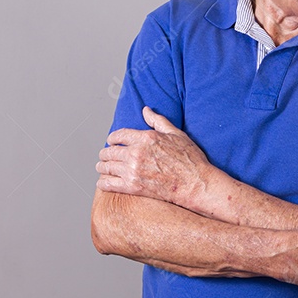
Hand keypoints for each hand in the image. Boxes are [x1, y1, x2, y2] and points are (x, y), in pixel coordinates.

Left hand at [96, 107, 211, 210]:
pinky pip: (107, 184)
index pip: (118, 135)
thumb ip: (158, 121)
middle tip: (105, 157)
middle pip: (108, 151)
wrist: (196, 183)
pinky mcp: (132, 187)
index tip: (111, 142)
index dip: (112, 138)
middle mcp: (136, 153)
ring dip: (102, 167)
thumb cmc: (190, 159)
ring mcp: (133, 170)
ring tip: (103, 168)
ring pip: (105, 167)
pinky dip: (103, 182)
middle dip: (105, 153)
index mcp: (146, 137)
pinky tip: (104, 182)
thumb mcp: (176, 134)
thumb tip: (145, 110)